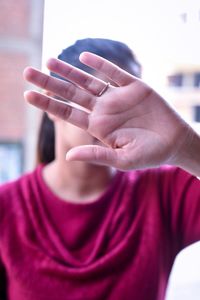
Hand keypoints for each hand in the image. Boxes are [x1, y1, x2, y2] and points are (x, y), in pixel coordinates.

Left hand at [23, 52, 191, 170]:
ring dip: (68, 71)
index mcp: (97, 127)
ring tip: (48, 61)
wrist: (174, 143)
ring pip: (88, 81)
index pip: (67, 113)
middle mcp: (103, 110)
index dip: (47, 104)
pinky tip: (84, 58)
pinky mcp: (133, 87)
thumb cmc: (149, 155)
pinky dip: (100, 65)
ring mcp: (116, 97)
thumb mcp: (122, 160)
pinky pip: (113, 73)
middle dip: (49, 84)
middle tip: (27, 73)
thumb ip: (96, 155)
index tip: (27, 95)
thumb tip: (69, 156)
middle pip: (71, 94)